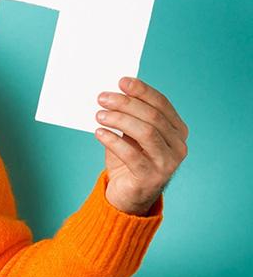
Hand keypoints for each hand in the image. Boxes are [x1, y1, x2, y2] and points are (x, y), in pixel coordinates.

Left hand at [95, 77, 187, 214]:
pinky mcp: (152, 177)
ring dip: (120, 120)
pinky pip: (132, 155)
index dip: (142, 91)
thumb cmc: (128, 159)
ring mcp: (168, 163)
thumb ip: (128, 116)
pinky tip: (99, 133)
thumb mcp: (129, 134)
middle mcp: (178, 146)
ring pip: (146, 133)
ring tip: (99, 115)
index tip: (121, 81)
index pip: (162, 104)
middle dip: (126, 103)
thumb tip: (112, 92)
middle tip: (102, 98)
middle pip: (153, 117)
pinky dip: (113, 141)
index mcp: (177, 130)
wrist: (127, 195)